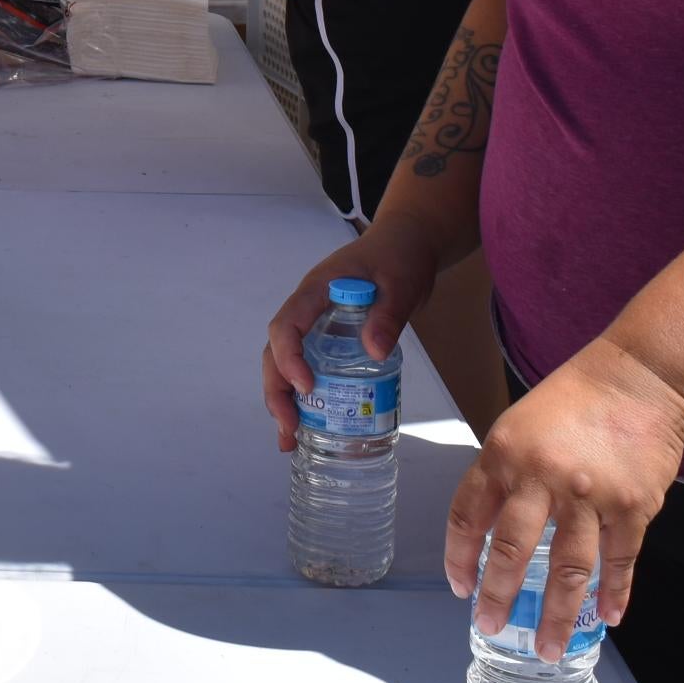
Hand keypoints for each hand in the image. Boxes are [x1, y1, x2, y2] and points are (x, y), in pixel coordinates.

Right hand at [260, 217, 441, 451]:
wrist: (407, 243)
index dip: (288, 358)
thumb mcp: (401, 284)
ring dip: (283, 399)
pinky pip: (308, 365)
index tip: (307, 388)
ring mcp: (315, 324)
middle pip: (275, 351)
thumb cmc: (400, 257)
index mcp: (316, 291)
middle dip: (277, 392)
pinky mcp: (329, 337)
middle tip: (289, 429)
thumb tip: (374, 351)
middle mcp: (307, 310)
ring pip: (285, 362)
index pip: (286, 325)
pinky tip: (313, 423)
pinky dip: (305, 395)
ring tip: (290, 439)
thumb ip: (388, 314)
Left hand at [446, 336, 683, 655]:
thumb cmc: (574, 400)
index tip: (460, 587)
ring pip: (568, 570)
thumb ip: (502, 476)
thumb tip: (488, 532)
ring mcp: (590, 495)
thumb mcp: (517, 428)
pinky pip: (619, 561)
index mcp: (503, 454)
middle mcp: (541, 476)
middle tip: (492, 626)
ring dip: (558, 616)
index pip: (467, 515)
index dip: (460, 557)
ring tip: (549, 648)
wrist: (638, 378)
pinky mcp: (633, 506)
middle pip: (511, 551)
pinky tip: (607, 617)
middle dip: (498, 597)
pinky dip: (615, 594)